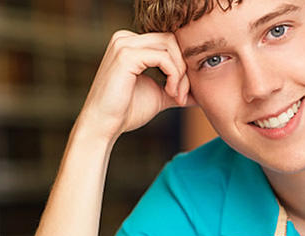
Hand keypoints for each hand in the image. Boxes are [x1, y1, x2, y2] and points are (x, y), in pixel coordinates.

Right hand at [78, 30, 193, 141]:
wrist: (103, 126)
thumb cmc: (126, 112)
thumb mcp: (158, 95)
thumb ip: (177, 88)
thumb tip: (200, 92)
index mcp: (131, 44)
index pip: (169, 42)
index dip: (182, 65)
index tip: (183, 94)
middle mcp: (125, 38)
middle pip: (172, 40)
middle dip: (184, 68)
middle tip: (182, 96)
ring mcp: (124, 44)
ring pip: (171, 47)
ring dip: (181, 74)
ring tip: (177, 97)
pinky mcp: (126, 56)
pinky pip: (164, 58)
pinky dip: (174, 76)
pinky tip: (171, 93)